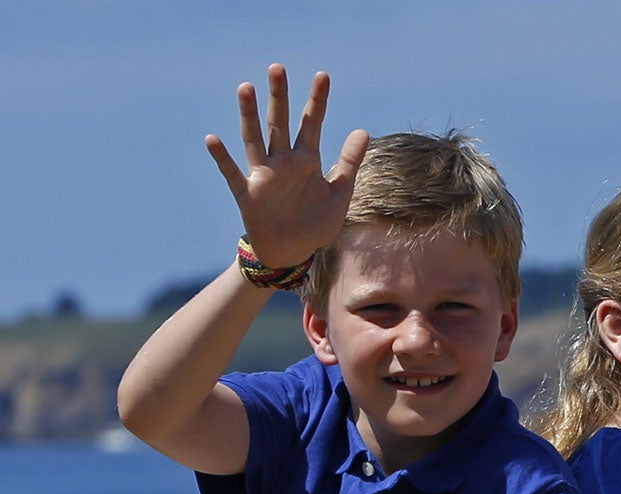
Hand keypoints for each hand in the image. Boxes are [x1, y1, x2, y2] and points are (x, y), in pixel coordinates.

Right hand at [204, 65, 368, 270]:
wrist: (292, 253)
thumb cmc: (314, 223)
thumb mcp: (339, 193)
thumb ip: (350, 163)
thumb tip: (363, 130)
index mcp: (307, 161)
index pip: (312, 124)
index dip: (317, 101)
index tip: (323, 75)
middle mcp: (283, 162)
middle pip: (280, 123)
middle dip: (280, 97)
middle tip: (277, 68)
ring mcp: (263, 176)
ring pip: (255, 140)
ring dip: (249, 115)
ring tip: (246, 88)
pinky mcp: (248, 194)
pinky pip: (232, 173)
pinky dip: (222, 158)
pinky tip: (213, 139)